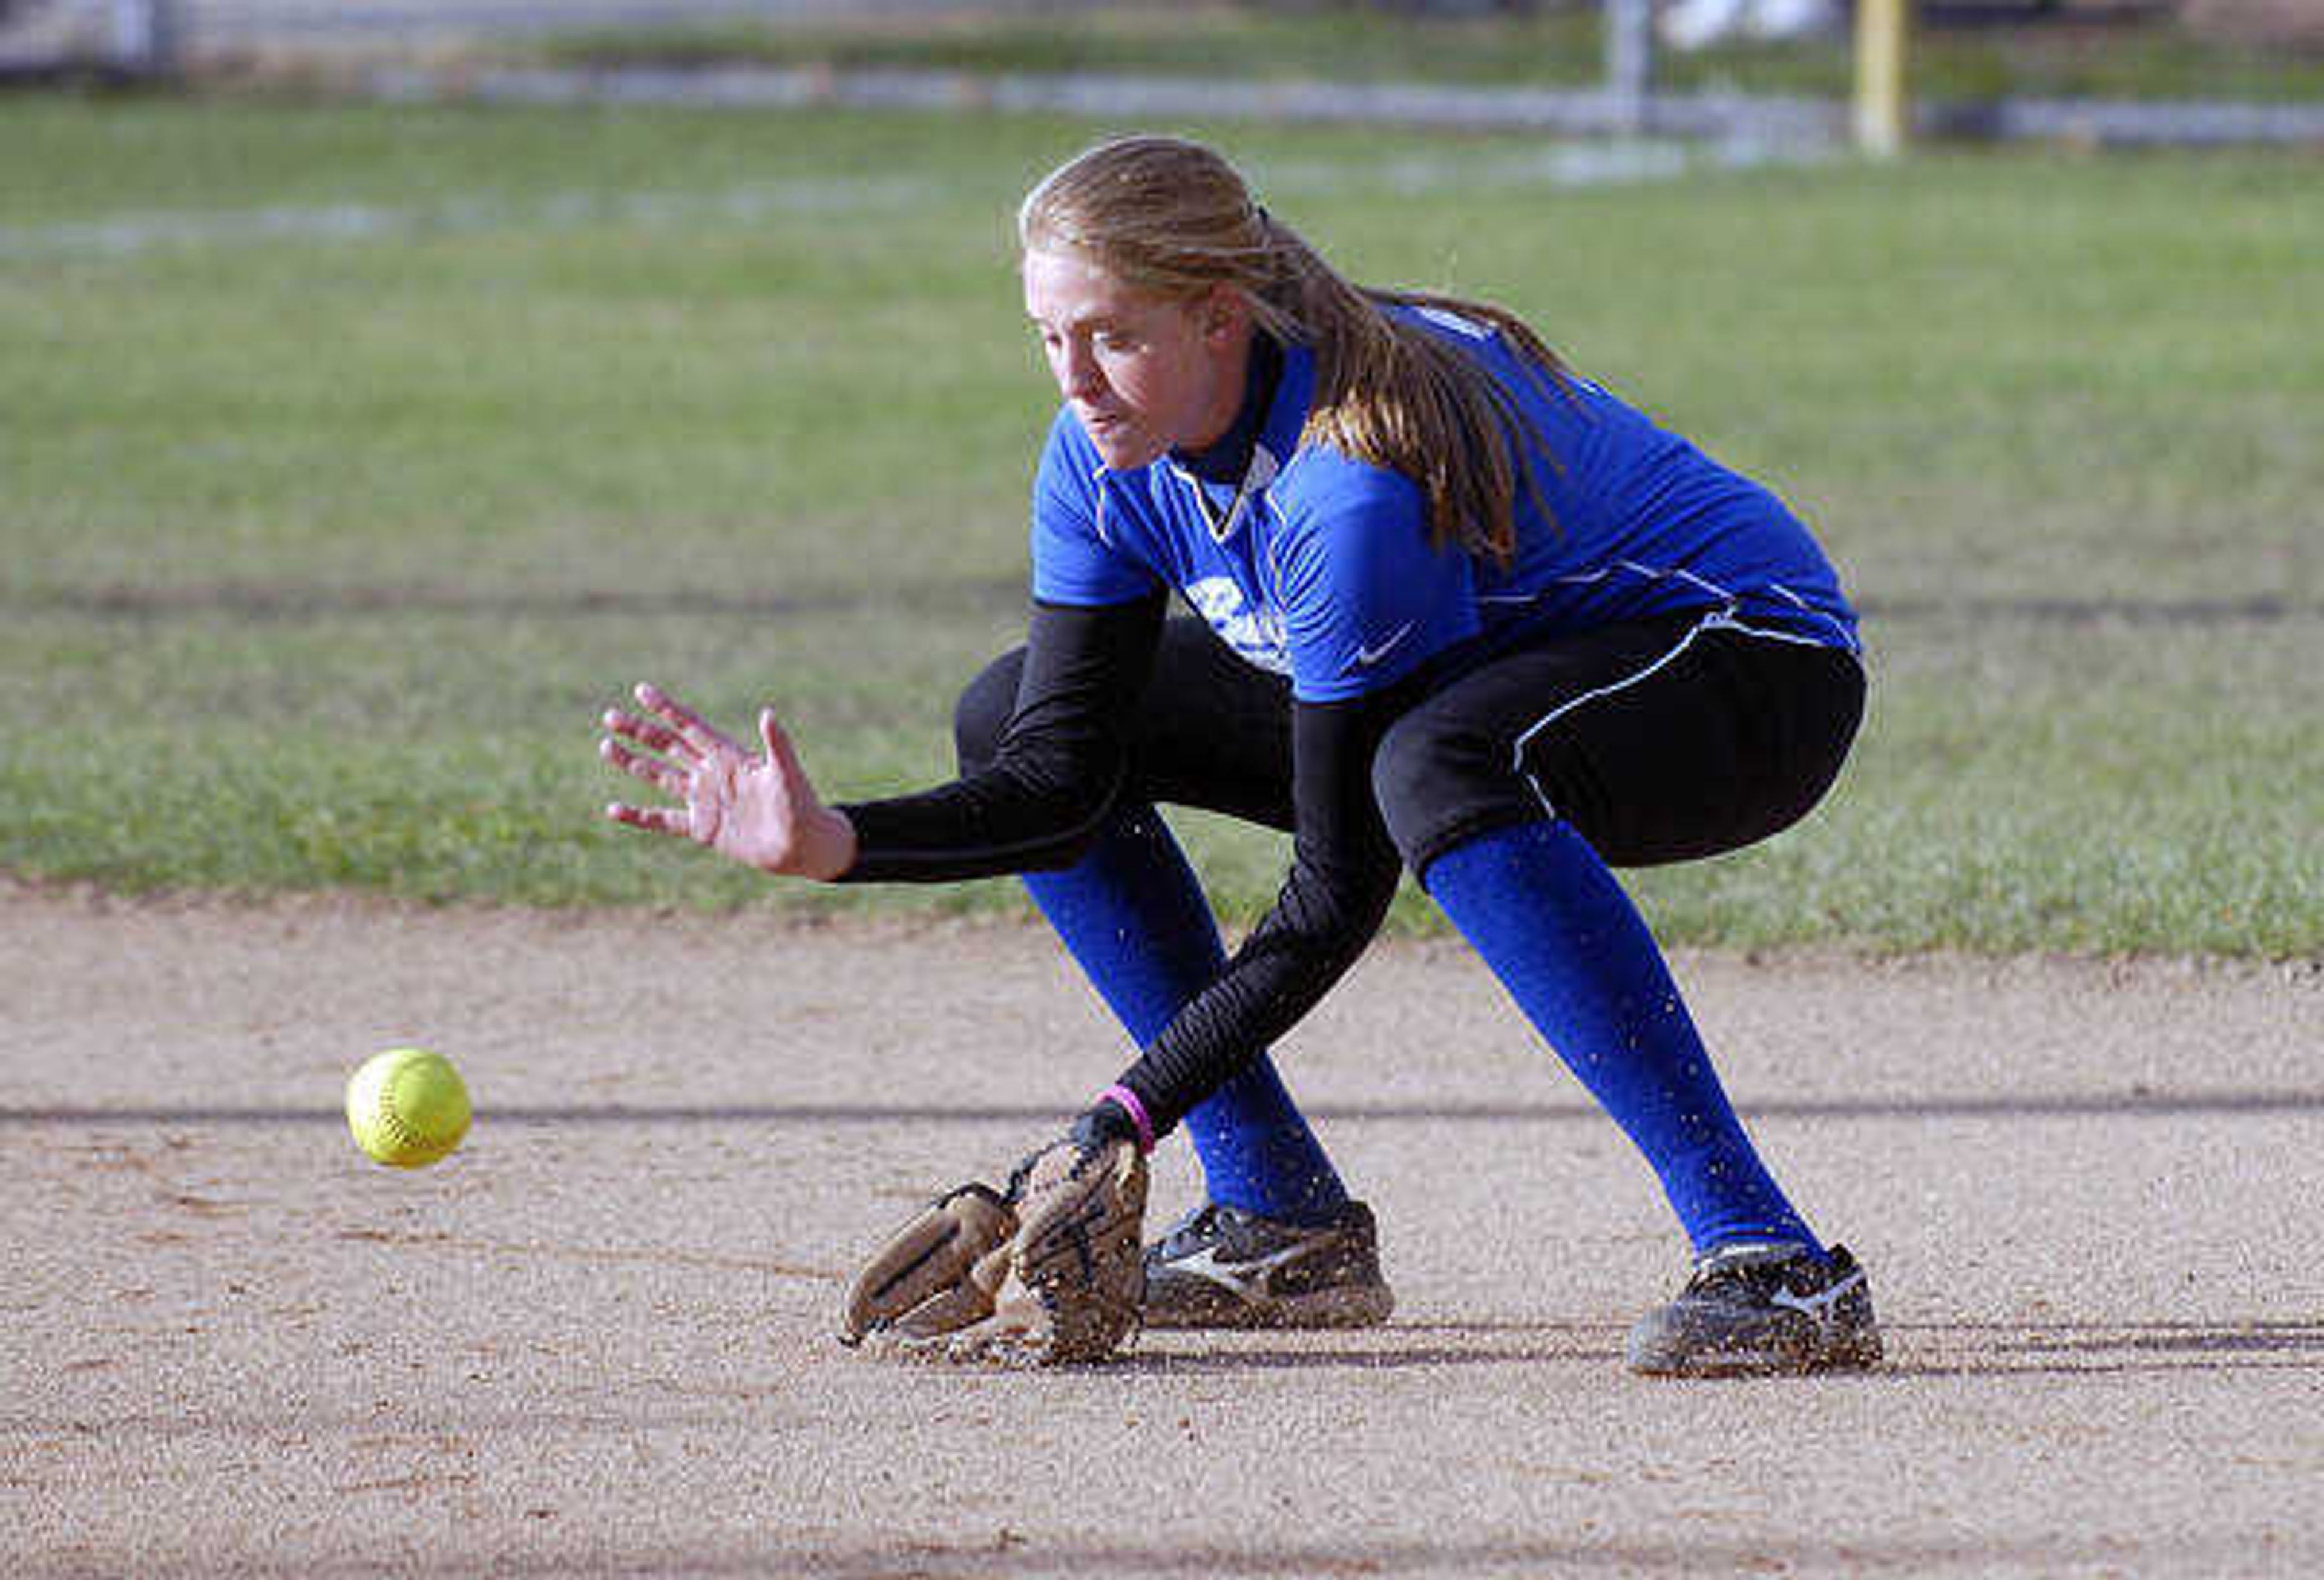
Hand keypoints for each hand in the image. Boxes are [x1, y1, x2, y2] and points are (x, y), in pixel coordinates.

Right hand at [598, 682, 856, 879]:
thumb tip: (767, 712)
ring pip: (659, 776)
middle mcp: (712, 774)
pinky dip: (638, 816)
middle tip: (609, 716)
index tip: (642, 690)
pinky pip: (663, 820)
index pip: (691, 727)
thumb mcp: (788, 774)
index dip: (667, 709)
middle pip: (668, 747)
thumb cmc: (802, 807)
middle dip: (640, 732)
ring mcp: (704, 800)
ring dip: (633, 762)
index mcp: (729, 757)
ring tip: (606, 746)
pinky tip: (613, 809)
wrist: (803, 846)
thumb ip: (777, 745)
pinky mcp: (702, 828)